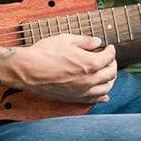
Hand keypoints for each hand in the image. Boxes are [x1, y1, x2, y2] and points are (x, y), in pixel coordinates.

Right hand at [0, 32, 117, 103]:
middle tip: (110, 60)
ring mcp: (82, 91)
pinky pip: (93, 100)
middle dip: (113, 65)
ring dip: (110, 81)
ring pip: (105, 89)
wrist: (27, 70)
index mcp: (90, 63)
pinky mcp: (74, 98)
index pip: (109, 58)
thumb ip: (85, 41)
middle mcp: (89, 80)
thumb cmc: (44, 53)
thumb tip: (98, 42)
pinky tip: (105, 96)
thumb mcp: (66, 39)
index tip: (109, 47)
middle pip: (110, 74)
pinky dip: (102, 97)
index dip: (111, 51)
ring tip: (108, 75)